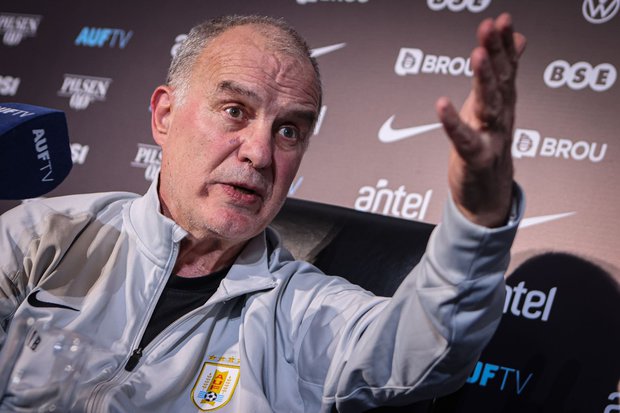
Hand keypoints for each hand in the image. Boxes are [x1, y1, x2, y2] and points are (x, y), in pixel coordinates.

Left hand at [436, 13, 525, 227]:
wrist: (488, 194)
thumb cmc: (488, 145)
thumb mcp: (495, 105)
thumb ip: (503, 73)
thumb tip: (516, 40)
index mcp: (503, 102)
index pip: (507, 67)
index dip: (503, 43)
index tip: (501, 19)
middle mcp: (501, 117)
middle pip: (502, 81)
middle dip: (496, 53)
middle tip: (490, 28)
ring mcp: (491, 138)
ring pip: (490, 106)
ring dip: (484, 80)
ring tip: (477, 56)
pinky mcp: (475, 159)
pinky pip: (465, 140)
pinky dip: (454, 123)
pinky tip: (442, 106)